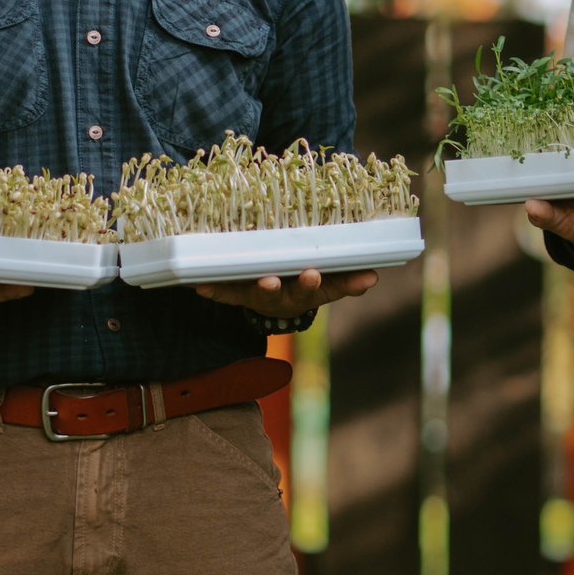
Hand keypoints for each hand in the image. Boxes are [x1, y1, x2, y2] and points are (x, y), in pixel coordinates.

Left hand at [194, 267, 379, 317]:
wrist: (279, 301)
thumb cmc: (307, 284)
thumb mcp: (331, 285)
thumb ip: (350, 281)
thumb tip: (374, 276)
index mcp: (302, 294)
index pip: (310, 291)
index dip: (310, 284)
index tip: (313, 273)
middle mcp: (278, 297)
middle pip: (277, 295)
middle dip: (275, 288)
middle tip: (273, 280)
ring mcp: (255, 295)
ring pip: (251, 294)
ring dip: (246, 289)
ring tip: (244, 280)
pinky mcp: (236, 292)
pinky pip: (224, 292)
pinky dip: (213, 290)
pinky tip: (199, 286)